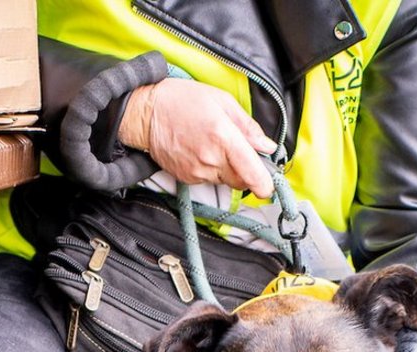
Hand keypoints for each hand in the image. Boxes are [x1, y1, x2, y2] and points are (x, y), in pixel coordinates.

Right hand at [119, 78, 276, 196]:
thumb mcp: (222, 101)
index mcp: (223, 136)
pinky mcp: (188, 179)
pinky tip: (202, 151)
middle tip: (240, 153)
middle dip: (246, 171)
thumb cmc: (183, 101)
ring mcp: (198, 172)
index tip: (269, 186)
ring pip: (226, 181)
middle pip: (242, 180)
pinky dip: (212, 170)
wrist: (147, 114)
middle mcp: (211, 159)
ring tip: (215, 146)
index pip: (252, 173)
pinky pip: (209, 180)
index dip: (264, 184)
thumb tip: (267, 146)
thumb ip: (248, 127)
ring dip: (228, 169)